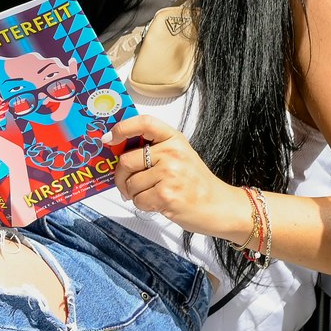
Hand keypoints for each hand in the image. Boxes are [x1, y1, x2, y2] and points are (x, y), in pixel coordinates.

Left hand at [106, 115, 248, 240]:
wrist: (221, 206)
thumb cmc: (196, 183)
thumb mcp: (180, 156)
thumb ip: (154, 150)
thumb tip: (118, 151)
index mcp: (174, 140)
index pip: (145, 123)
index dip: (122, 128)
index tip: (109, 138)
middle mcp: (172, 153)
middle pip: (126, 160)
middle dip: (120, 176)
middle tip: (126, 184)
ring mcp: (170, 174)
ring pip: (130, 183)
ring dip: (133, 194)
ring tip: (151, 194)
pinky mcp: (167, 195)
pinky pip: (138, 200)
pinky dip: (142, 205)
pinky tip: (157, 203)